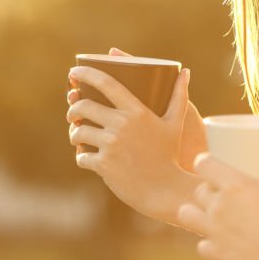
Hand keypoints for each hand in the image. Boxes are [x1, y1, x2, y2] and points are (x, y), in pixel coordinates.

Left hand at [67, 48, 206, 170]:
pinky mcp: (103, 164)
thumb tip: (185, 71)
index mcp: (137, 110)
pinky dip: (81, 156)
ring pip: (78, 132)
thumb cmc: (169, 153)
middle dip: (73, 108)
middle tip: (73, 113)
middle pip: (83, 106)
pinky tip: (86, 157)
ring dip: (74, 133)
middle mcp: (121, 124)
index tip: (74, 71)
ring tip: (78, 136)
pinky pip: (81, 156)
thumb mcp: (176, 123)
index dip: (86, 73)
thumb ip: (179, 95)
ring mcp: (111, 144)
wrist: (165, 189)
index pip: (106, 83)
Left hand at [178, 155, 258, 259]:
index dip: (205, 162)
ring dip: (196, 213)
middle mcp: (219, 206)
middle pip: (198, 190)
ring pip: (187, 215)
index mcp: (236, 185)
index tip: (211, 163)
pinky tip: (218, 242)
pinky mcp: (216, 254)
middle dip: (206, 189)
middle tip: (219, 191)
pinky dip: (208, 244)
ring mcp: (214, 232)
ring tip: (208, 215)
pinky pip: (201, 245)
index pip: (204, 164)